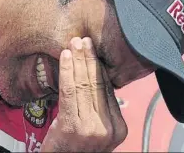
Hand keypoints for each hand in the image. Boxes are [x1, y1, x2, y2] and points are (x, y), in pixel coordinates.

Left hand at [40, 37, 126, 151]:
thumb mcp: (95, 129)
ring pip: (84, 85)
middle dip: (89, 59)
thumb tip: (97, 78)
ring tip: (74, 43)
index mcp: (118, 128)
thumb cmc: (75, 148)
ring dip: (78, 61)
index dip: (99, 68)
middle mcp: (108, 128)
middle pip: (97, 85)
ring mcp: (92, 128)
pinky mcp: (73, 127)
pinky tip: (65, 57)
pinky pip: (69, 92)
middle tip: (83, 40)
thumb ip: (100, 109)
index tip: (93, 51)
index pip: (108, 90)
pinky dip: (67, 71)